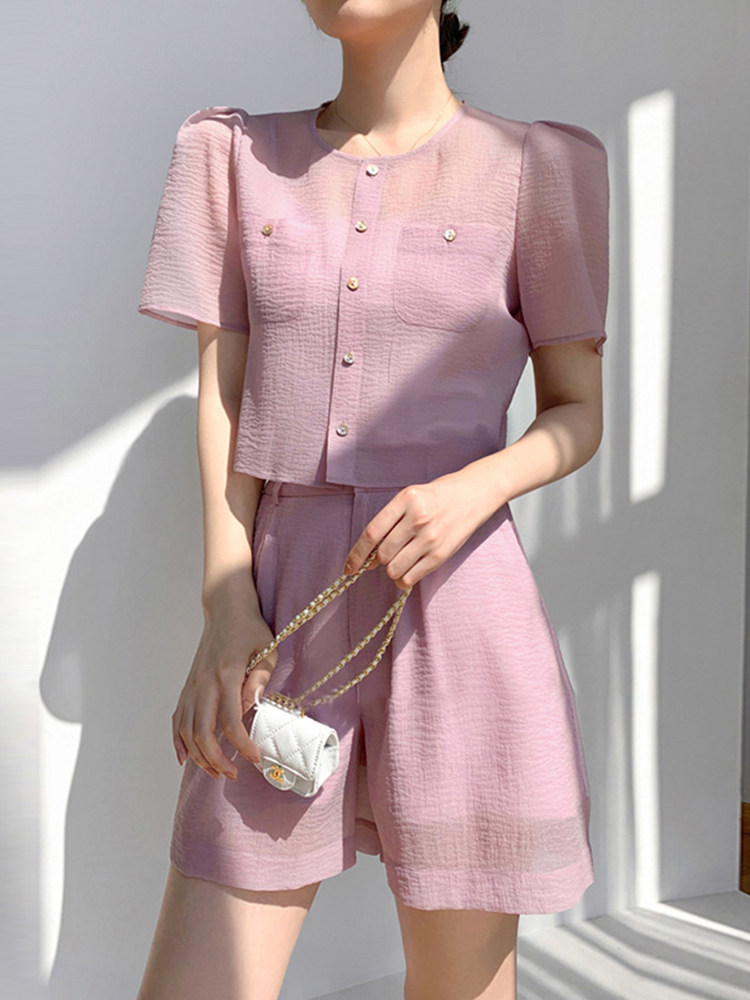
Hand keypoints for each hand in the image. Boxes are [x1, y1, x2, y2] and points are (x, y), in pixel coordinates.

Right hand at [172, 611, 278, 779]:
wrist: (226, 610)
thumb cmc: (251, 629)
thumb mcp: (267, 649)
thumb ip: (260, 678)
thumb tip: (251, 706)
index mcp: (226, 673)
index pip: (231, 719)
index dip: (242, 744)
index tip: (254, 758)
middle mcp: (205, 682)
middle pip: (202, 731)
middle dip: (216, 759)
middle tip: (232, 774)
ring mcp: (193, 685)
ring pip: (186, 729)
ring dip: (198, 755)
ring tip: (215, 770)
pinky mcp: (188, 686)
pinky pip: (177, 718)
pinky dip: (178, 740)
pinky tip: (185, 758)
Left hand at [342, 473, 490, 589]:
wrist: (473, 494)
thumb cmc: (436, 496)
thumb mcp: (410, 497)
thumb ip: (389, 521)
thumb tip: (367, 556)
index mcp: (405, 500)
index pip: (372, 533)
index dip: (356, 554)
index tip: (349, 567)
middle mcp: (418, 518)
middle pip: (382, 554)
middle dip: (376, 561)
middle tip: (383, 556)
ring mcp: (430, 538)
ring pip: (394, 569)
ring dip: (391, 570)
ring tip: (400, 559)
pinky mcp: (441, 554)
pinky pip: (411, 578)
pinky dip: (403, 580)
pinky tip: (407, 570)